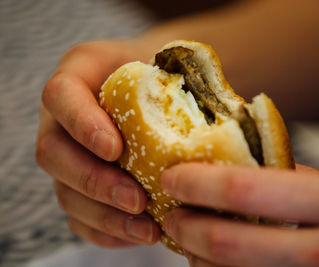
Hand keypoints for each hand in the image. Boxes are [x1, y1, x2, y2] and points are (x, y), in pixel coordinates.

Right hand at [36, 39, 160, 246]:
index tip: (115, 149)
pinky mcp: (78, 187)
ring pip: (66, 193)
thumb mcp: (168, 66)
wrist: (157, 92)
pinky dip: (108, 231)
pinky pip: (79, 218)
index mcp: (79, 75)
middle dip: (94, 181)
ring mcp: (67, 156)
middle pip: (52, 153)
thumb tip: (217, 121)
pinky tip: (140, 233)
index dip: (81, 124)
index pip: (60, 95)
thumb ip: (174, 82)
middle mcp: (62, 119)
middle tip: (136, 199)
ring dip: (105, 215)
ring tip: (147, 228)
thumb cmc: (165, 77)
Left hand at [161, 163, 318, 265]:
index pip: (246, 189)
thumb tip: (237, 165)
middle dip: (185, 227)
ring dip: (196, 258)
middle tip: (171, 215)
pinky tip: (213, 264)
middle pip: (227, 243)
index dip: (198, 183)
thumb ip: (295, 179)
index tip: (173, 177)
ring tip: (187, 240)